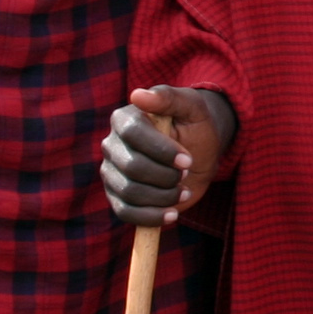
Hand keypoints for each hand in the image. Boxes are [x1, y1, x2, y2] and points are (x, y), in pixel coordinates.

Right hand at [104, 86, 237, 227]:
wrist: (200, 153)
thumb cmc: (195, 125)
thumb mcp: (192, 107)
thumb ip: (168, 98)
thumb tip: (138, 95)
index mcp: (125, 119)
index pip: (132, 133)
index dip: (161, 150)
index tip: (187, 161)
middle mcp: (112, 145)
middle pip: (131, 167)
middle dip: (165, 176)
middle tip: (185, 173)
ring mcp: (112, 172)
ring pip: (129, 193)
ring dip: (163, 197)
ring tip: (183, 190)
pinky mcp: (118, 197)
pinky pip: (126, 213)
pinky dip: (151, 218)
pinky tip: (173, 214)